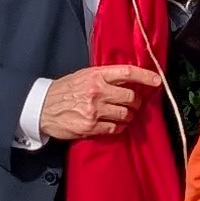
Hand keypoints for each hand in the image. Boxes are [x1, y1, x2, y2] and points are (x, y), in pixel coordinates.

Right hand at [40, 64, 155, 141]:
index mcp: (96, 74)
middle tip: (134, 104)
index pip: (127, 72)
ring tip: (125, 115)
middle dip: (136, 102)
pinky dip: (119, 127)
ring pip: (126, 114)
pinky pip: (115, 128)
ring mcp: (95, 110)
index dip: (145, 76)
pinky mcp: (90, 126)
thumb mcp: (83, 76)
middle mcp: (97, 90)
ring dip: (129, 116)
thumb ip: (104, 77)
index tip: (157, 80)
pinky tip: (114, 125)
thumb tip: (128, 80)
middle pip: (131, 97)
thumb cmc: (64, 90)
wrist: (41, 107)